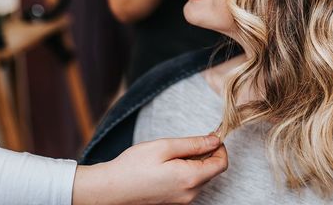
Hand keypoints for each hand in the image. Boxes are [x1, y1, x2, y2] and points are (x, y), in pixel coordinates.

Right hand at [72, 135, 227, 204]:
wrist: (110, 189)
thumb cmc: (133, 166)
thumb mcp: (165, 146)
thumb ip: (194, 144)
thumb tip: (215, 139)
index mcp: (190, 179)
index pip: (221, 163)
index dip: (219, 147)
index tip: (210, 135)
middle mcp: (190, 194)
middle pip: (212, 171)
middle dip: (207, 153)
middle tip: (188, 142)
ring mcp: (182, 200)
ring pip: (201, 177)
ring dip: (196, 162)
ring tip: (173, 154)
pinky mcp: (174, 202)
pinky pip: (189, 184)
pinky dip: (186, 172)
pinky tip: (168, 165)